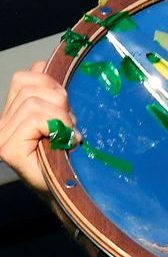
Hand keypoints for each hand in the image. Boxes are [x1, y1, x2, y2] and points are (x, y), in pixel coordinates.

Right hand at [0, 61, 77, 195]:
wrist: (71, 192)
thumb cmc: (71, 157)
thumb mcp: (64, 118)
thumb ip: (50, 93)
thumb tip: (41, 63)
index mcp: (12, 112)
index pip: (26, 77)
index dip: (52, 85)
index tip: (68, 111)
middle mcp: (1, 123)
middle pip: (31, 85)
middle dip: (60, 101)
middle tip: (71, 126)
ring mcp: (2, 135)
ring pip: (34, 101)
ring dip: (61, 116)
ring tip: (68, 136)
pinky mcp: (8, 148)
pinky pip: (35, 117)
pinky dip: (57, 126)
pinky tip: (66, 142)